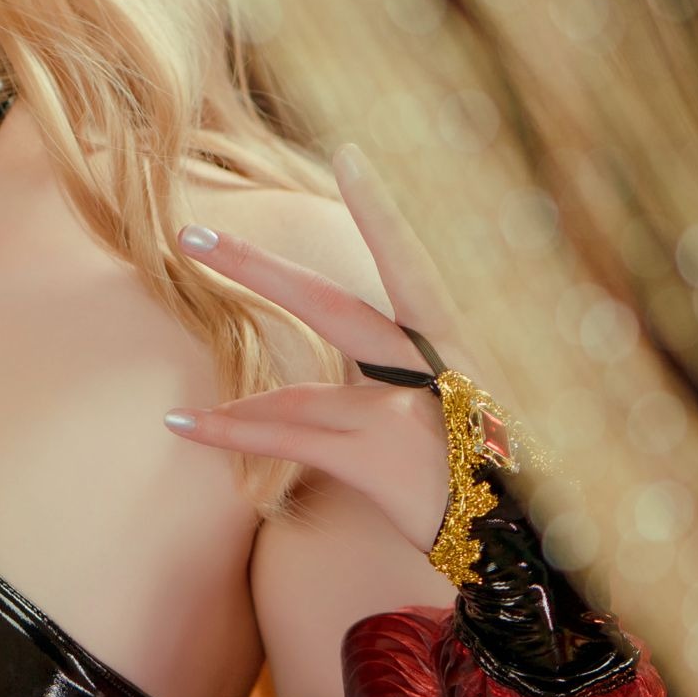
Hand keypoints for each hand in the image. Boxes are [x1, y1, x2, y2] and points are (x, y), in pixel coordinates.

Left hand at [162, 144, 470, 556]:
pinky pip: (288, 440)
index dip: (377, 209)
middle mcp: (429, 365)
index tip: (348, 155)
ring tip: (178, 414)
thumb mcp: (458, 407)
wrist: (519, 541)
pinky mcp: (377, 456)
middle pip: (330, 304)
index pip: (409, 261)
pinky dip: (233, 435)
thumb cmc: (483, 473)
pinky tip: (187, 427)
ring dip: (235, 408)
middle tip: (193, 233)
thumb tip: (339, 362)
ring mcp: (404, 410)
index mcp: (450, 343)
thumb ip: (400, 376)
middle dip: (256, 267)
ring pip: (297, 397)